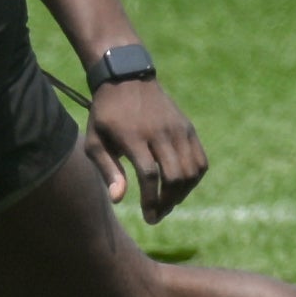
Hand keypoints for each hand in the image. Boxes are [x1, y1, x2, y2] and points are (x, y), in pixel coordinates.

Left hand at [86, 78, 205, 223]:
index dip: (151, 199)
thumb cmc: (105, 115)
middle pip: (174, 176)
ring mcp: (178, 129)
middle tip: (157, 215)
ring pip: (191, 171)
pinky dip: (194, 179)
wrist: (126, 80)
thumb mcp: (95, 140)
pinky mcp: (188, 128)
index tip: (148, 216)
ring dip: (182, 194)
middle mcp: (160, 132)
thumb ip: (107, 170)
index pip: (149, 175)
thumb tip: (119, 199)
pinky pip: (200, 160)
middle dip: (168, 202)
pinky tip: (180, 187)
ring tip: (167, 204)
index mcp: (133, 135)